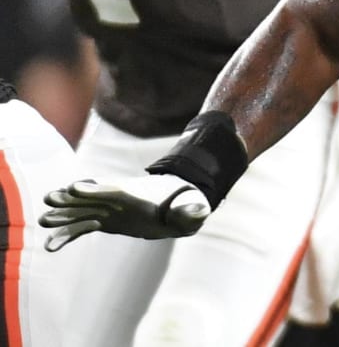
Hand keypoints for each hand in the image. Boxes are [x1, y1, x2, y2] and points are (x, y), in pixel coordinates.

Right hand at [39, 173, 210, 251]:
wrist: (177, 205)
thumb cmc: (185, 203)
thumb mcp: (192, 207)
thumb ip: (192, 210)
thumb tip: (200, 211)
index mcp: (137, 193)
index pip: (114, 189)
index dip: (96, 188)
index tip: (76, 187)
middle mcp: (119, 198)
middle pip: (92, 197)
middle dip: (72, 199)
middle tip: (50, 199)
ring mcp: (110, 209)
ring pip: (82, 212)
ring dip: (64, 217)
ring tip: (43, 223)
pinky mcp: (106, 221)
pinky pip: (83, 227)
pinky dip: (68, 235)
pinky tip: (51, 246)